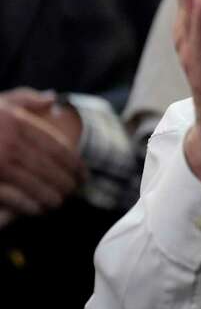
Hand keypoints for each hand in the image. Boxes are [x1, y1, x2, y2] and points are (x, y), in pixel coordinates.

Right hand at [0, 88, 84, 216]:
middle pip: (49, 168)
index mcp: (16, 123)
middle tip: (76, 191)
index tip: (84, 173)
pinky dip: (29, 205)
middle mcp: (9, 143)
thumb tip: (52, 98)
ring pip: (34, 184)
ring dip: (51, 196)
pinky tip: (38, 209)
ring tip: (59, 202)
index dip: (74, 163)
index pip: (56, 147)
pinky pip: (13, 197)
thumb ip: (24, 98)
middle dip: (67, 182)